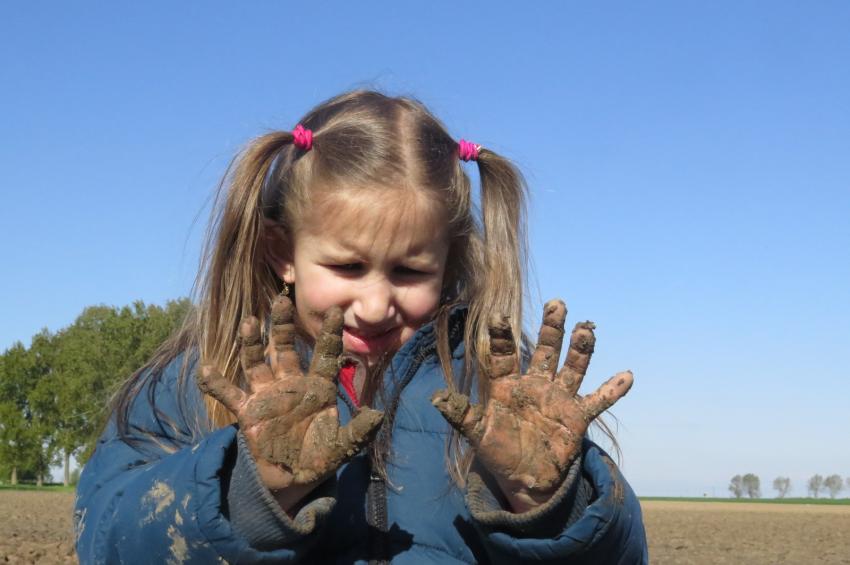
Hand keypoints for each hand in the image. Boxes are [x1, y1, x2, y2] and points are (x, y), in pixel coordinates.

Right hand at [197, 295, 382, 508]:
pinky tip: (206, 371)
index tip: (335, 310)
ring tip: (250, 323)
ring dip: (252, 344)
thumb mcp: (342, 447)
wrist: (291, 480)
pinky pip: (231, 394)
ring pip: (257, 363)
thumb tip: (378, 413)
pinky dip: (218, 384)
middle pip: (285, 349)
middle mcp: (292, 385)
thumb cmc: (319, 458)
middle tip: (281, 301)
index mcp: (318, 388)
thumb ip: (359, 431)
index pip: (325, 355)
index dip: (330, 334)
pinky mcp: (248, 412)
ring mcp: (268, 395)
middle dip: (283, 326)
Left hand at [431, 299, 632, 511]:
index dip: (503, 337)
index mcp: (507, 386)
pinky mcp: (576, 417)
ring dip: (580, 350)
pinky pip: (597, 400)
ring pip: (571, 367)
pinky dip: (612, 390)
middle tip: (557, 303)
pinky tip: (627, 375)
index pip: (504, 356)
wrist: (526, 479)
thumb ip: (461, 415)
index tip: (499, 317)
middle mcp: (535, 385)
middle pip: (544, 351)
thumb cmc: (499, 453)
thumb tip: (436, 399)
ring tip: (587, 329)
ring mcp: (558, 398)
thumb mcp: (477, 434)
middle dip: (550, 329)